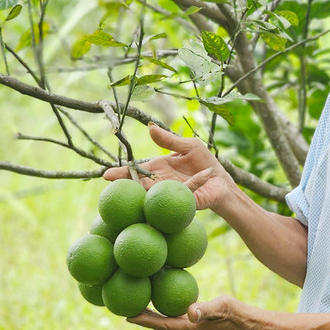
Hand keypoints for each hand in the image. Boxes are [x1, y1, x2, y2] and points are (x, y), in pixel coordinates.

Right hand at [103, 124, 236, 212]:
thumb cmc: (205, 163)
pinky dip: (184, 188)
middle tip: (110, 185)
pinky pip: (182, 195)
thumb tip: (149, 127)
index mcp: (160, 169)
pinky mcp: (186, 202)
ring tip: (130, 190)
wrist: (222, 182)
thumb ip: (169, 140)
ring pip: (154, 195)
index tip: (107, 175)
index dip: (123, 173)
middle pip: (140, 186)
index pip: (138, 171)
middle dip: (126, 186)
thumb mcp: (188, 146)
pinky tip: (174, 186)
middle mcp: (161, 184)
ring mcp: (172, 195)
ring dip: (144, 192)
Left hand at [126, 295, 271, 329]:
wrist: (253, 325)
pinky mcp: (203, 328)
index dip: (144, 320)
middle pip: (163, 326)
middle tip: (129, 309)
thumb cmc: (238, 314)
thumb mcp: (222, 307)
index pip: (162, 326)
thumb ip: (205, 310)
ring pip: (171, 324)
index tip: (127, 315)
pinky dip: (170, 314)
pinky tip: (171, 304)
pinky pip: (181, 321)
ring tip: (144, 306)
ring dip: (157, 317)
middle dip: (146, 319)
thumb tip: (190, 312)